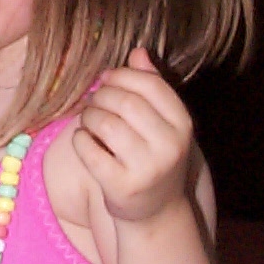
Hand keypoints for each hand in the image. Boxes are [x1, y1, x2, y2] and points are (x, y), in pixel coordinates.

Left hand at [72, 48, 192, 224]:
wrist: (156, 212)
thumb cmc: (153, 156)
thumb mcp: (161, 123)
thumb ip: (152, 86)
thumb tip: (138, 51)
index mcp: (183, 124)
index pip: (149, 84)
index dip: (122, 75)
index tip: (107, 78)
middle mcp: (169, 146)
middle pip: (124, 101)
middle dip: (101, 95)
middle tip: (94, 101)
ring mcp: (146, 169)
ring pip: (104, 123)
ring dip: (88, 116)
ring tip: (89, 120)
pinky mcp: (120, 186)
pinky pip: (87, 148)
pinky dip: (80, 139)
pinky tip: (85, 140)